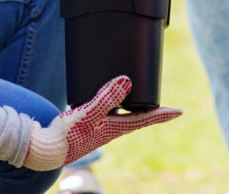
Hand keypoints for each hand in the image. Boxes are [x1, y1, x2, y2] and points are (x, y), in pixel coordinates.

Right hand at [23, 76, 180, 170]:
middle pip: (137, 117)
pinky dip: (113, 103)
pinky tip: (107, 95)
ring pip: (122, 115)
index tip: (180, 111)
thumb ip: (106, 97)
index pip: (146, 119)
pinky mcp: (87, 123)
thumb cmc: (68, 134)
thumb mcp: (88, 112)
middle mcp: (110, 128)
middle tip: (165, 104)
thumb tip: (127, 80)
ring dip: (133, 106)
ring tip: (141, 97)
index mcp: (115, 128)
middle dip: (151, 110)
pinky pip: (107, 112)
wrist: (48, 148)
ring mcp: (99, 127)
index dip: (163, 114)